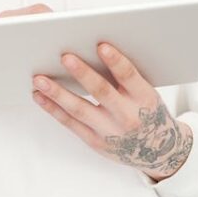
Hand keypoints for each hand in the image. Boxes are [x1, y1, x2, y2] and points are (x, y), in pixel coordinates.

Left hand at [32, 42, 192, 181]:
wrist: (158, 151)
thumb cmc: (147, 111)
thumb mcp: (146, 93)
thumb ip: (125, 77)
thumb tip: (94, 49)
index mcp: (145, 98)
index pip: (130, 76)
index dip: (116, 61)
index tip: (101, 45)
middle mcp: (128, 116)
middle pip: (102, 92)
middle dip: (82, 73)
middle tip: (65, 57)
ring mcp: (110, 131)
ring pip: (79, 110)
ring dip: (57, 93)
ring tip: (39, 79)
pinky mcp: (95, 141)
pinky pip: (70, 124)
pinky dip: (53, 109)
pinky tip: (39, 96)